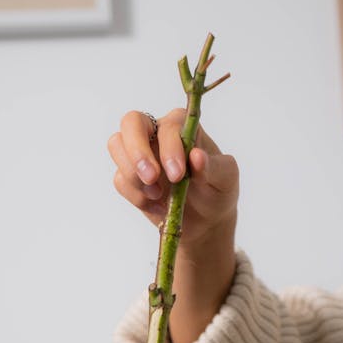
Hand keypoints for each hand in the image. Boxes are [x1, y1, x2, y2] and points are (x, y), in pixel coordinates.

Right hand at [107, 108, 238, 253]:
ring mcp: (140, 154)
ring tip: (158, 196)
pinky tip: (157, 207)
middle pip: (131, 123)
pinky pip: (119, 180)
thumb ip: (213, 167)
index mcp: (182, 126)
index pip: (167, 126)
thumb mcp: (225, 179)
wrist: (206, 220)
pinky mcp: (129, 178)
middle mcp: (157, 133)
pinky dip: (136, 196)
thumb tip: (196, 156)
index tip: (178, 175)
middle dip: (137, 152)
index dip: (169, 148)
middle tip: (152, 179)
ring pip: (117, 147)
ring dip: (132, 175)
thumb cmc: (217, 191)